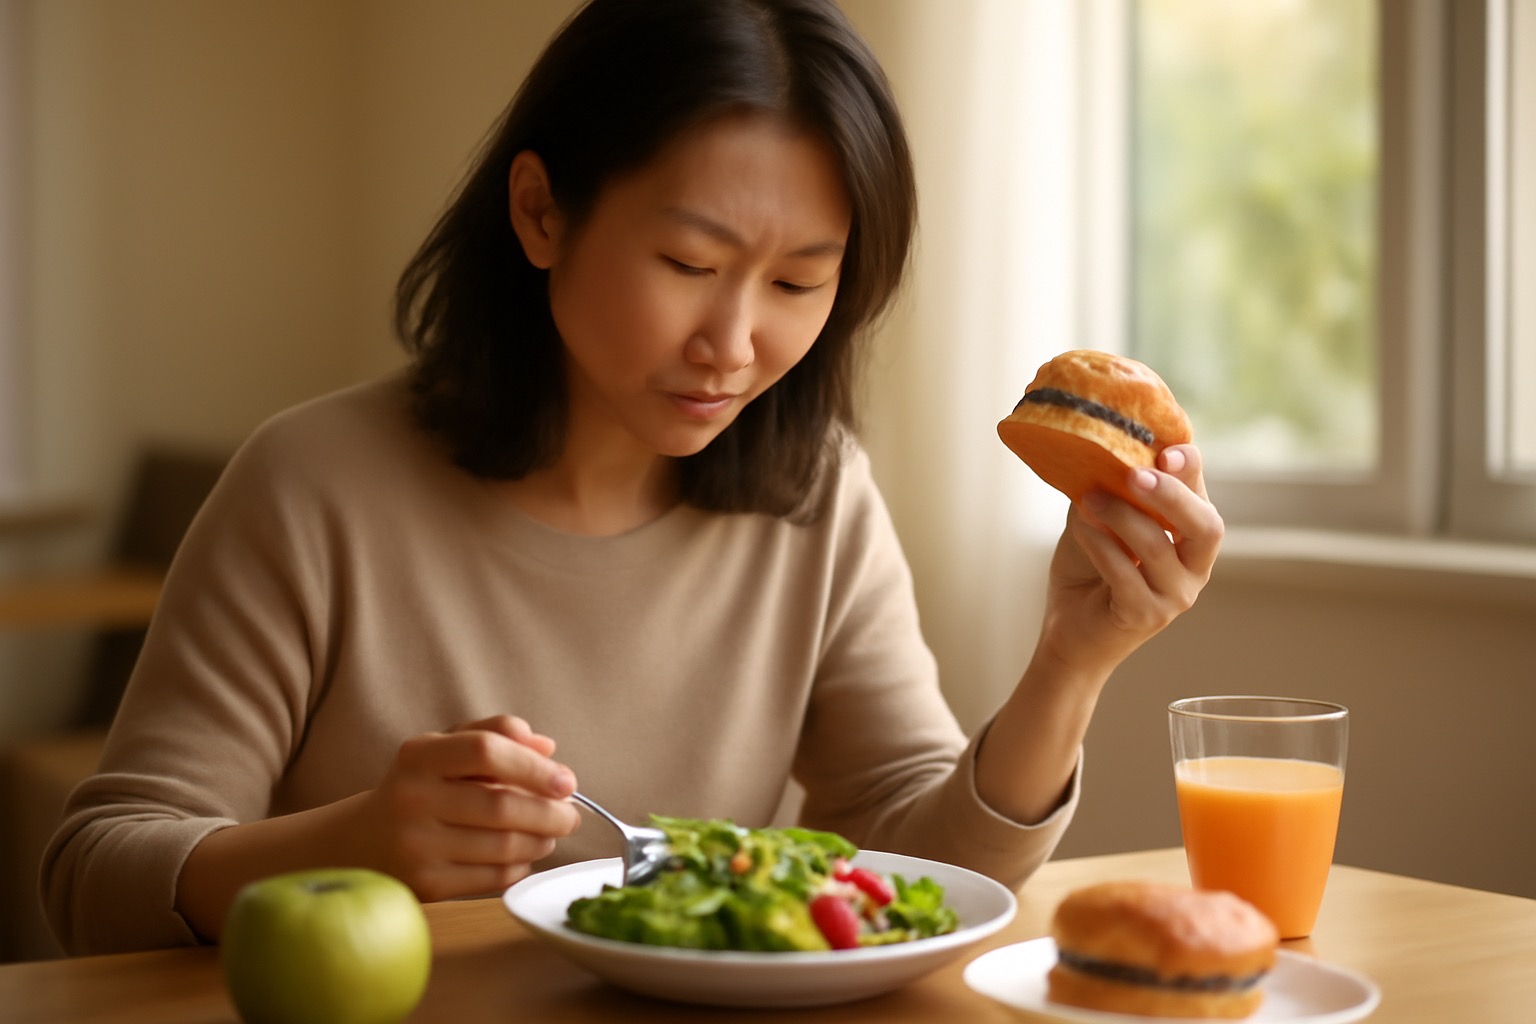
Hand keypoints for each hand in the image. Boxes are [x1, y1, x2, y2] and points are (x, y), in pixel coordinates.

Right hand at [353, 715, 580, 901]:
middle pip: (501, 806)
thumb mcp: (445, 748)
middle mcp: (412, 798)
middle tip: (570, 816)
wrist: (362, 842)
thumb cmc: (419, 786)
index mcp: (420, 755)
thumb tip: (547, 747)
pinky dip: (520, 866)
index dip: (535, 767)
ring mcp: (416, 845)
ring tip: (550, 834)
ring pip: (503, 846)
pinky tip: (523, 856)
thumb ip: (495, 733)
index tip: (567, 781)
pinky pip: (492, 877)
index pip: (486, 751)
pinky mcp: (425, 884)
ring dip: (541, 841)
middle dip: (550, 814)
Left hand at [1038, 444, 1222, 674]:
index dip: (1191, 471)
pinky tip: (1081, 529)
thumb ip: (1109, 488)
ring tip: (1090, 498)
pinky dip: (1101, 546)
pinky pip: (1125, 575)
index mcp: (1190, 538)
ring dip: (1121, 516)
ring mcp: (1174, 596)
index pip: (1202, 497)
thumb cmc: (1089, 570)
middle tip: (1136, 473)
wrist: (1068, 629)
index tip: (1166, 450)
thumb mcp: (1100, 520)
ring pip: (1158, 548)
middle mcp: (1194, 568)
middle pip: (1206, 526)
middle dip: (1172, 495)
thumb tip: (1101, 449)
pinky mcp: (1145, 616)